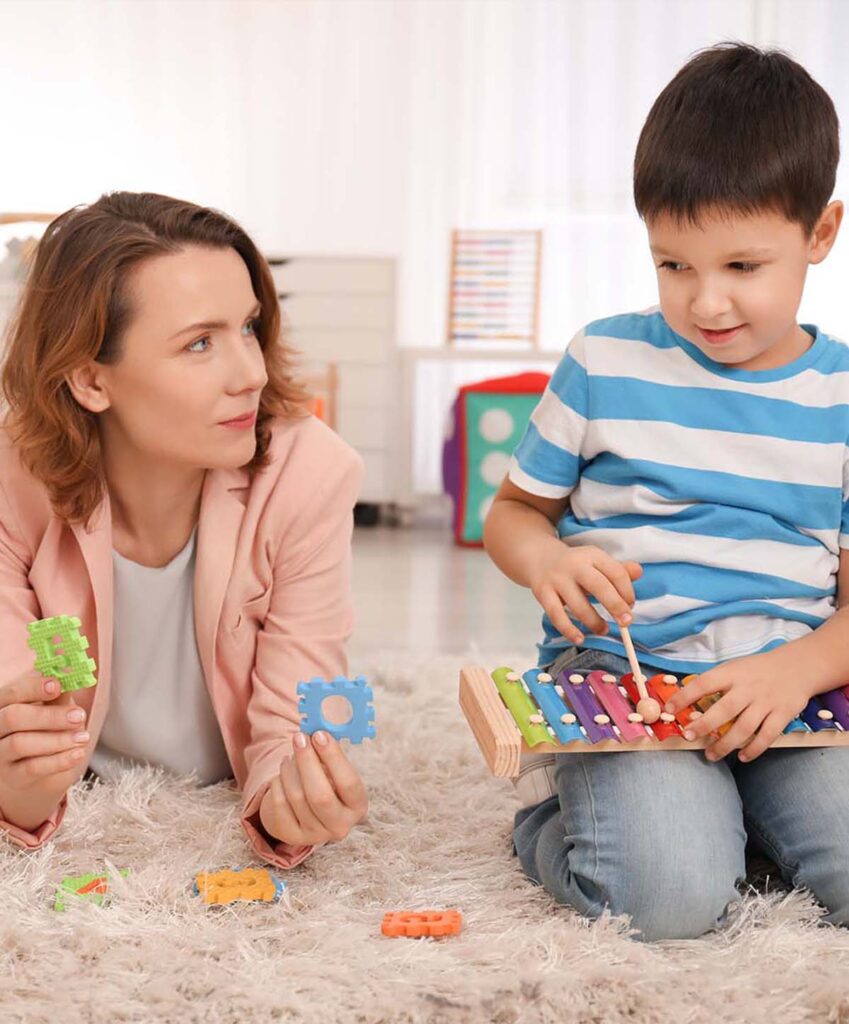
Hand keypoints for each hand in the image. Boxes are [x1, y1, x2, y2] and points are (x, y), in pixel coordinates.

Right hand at [0, 670, 88, 790]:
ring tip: (83, 737)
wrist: (36, 767)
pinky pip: (32, 768)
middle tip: (79, 716)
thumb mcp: (49, 707)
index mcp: (2, 705)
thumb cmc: (43, 727)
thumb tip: (72, 673)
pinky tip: (78, 753)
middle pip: (13, 718)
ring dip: (57, 739)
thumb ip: (57, 694)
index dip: (33, 687)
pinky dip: (59, 760)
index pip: (11, 693)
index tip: (57, 685)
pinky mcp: (11, 776)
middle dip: (49, 716)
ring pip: (20, 743)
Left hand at [260, 730, 367, 846]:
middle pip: (320, 796)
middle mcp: (340, 826)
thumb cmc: (326, 781)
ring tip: (291, 755)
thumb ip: (330, 751)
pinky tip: (283, 772)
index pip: (348, 783)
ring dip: (290, 769)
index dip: (333, 757)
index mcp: (357, 806)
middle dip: (307, 762)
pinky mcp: (292, 836)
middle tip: (299, 737)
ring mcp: (315, 835)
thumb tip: (317, 727)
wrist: (307, 810)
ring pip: (296, 797)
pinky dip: (277, 783)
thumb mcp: (335, 770)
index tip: (319, 734)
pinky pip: (279, 805)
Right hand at [527, 543, 642, 643]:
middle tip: (626, 622)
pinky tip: (579, 638)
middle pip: (599, 586)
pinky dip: (568, 630)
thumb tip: (639, 572)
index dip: (627, 591)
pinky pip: (556, 615)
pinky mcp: (543, 592)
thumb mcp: (597, 562)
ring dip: (594, 621)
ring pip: (578, 605)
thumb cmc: (576, 565)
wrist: (539, 558)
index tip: (630, 606)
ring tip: (603, 629)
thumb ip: (619, 569)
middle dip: (615, 606)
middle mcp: (575, 565)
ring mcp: (557, 579)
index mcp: (592, 555)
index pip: (616, 573)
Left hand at [663, 649, 811, 762]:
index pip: (704, 684)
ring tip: (710, 755)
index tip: (668, 709)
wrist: (797, 667)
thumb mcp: (734, 668)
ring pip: (744, 728)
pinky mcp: (782, 715)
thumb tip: (686, 698)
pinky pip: (766, 736)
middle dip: (703, 725)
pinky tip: (742, 757)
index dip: (684, 697)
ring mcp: (766, 702)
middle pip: (723, 710)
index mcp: (732, 673)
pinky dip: (753, 749)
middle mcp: (748, 688)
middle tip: (688, 737)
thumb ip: (715, 682)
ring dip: (725, 745)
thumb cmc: (757, 670)